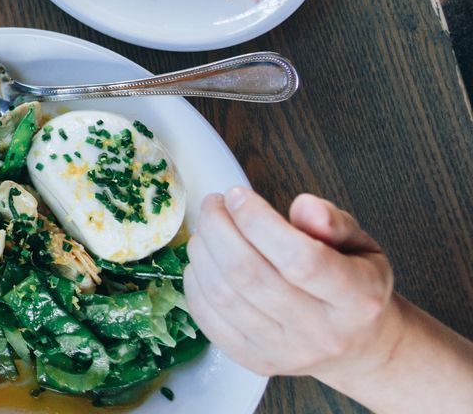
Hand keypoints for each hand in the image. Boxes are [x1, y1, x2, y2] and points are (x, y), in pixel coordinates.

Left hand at [186, 189, 402, 386]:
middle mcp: (322, 332)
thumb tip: (306, 205)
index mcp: (357, 298)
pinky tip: (203, 261)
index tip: (237, 195)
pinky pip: (210, 320)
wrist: (359, 347)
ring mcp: (287, 353)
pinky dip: (195, 284)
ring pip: (225, 296)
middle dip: (219, 228)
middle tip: (215, 203)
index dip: (258, 221)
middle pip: (251, 275)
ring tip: (208, 228)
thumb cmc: (356, 286)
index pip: (301, 259)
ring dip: (203, 252)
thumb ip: (334, 222)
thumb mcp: (362, 246)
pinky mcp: (256, 362)